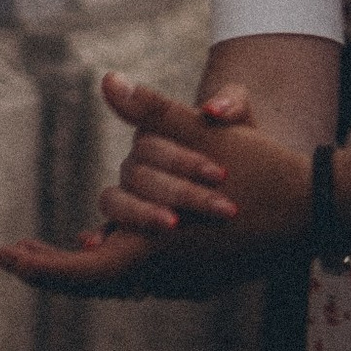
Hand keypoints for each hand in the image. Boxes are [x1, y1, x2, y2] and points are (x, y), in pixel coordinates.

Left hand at [0, 74, 312, 299]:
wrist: (317, 209)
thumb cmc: (258, 170)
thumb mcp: (201, 134)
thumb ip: (151, 111)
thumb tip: (108, 80)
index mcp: (155, 248)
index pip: (81, 271)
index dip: (39, 267)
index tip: (4, 257)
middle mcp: (167, 275)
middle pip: (98, 273)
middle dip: (62, 262)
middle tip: (21, 255)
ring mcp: (188, 282)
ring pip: (127, 274)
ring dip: (100, 257)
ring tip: (71, 248)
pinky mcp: (204, 279)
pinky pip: (153, 273)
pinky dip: (131, 256)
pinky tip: (118, 241)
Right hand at [100, 78, 252, 235]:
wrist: (249, 191)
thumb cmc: (242, 152)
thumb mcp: (242, 125)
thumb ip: (232, 104)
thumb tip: (211, 110)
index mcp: (153, 135)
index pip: (153, 144)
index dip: (183, 161)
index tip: (220, 175)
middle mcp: (134, 166)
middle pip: (139, 175)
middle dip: (181, 193)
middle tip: (219, 209)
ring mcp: (128, 197)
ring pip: (117, 202)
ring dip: (141, 214)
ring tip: (173, 227)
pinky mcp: (131, 231)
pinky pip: (108, 233)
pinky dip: (102, 237)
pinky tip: (100, 247)